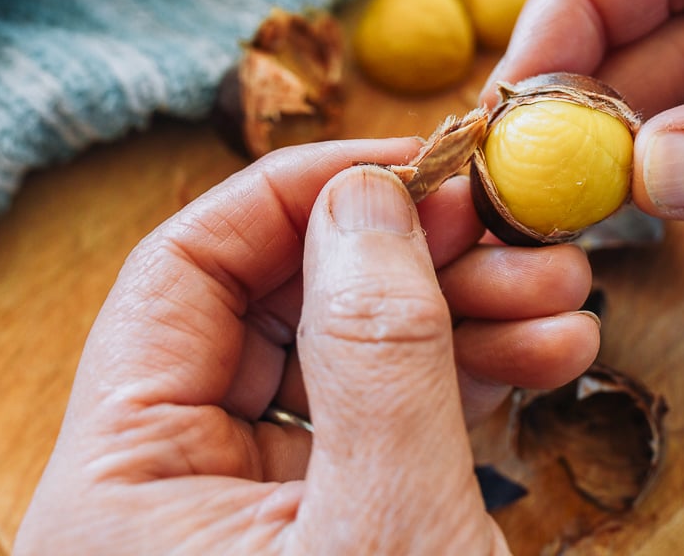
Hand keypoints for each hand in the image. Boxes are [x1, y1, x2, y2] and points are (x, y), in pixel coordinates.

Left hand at [15, 139, 598, 553]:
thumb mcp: (387, 531)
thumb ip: (374, 352)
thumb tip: (364, 199)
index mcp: (120, 484)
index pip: (186, 272)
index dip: (299, 197)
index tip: (414, 164)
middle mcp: (171, 489)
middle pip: (280, 308)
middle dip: (408, 258)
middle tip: (510, 228)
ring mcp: (257, 516)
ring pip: (349, 362)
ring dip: (460, 313)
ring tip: (564, 296)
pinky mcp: (330, 536)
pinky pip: (386, 425)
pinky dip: (467, 380)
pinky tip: (548, 351)